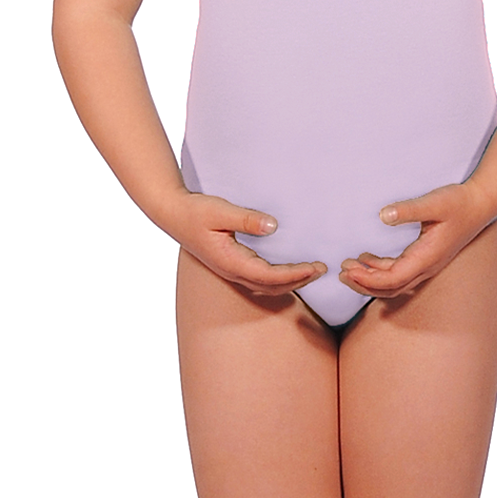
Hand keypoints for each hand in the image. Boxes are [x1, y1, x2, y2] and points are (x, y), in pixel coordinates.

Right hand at [167, 190, 327, 296]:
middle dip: (299, 280)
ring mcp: (231, 270)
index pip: (269, 275)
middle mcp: (232, 271)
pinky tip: (289, 269)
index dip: (294, 274)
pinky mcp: (232, 264)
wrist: (173, 214)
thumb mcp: (220, 211)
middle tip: (322, 269)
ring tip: (312, 271)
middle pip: (271, 286)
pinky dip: (279, 278)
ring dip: (290, 281)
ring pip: (266, 286)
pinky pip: (260, 278)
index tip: (315, 267)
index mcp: (230, 262)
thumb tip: (273, 226)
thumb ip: (246, 219)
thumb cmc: (196, 211)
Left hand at [338, 181, 496, 299]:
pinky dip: (381, 270)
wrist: (480, 203)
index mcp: (427, 257)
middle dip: (364, 284)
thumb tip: (382, 215)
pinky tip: (368, 258)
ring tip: (349, 267)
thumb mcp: (433, 202)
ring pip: (395, 282)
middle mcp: (427, 266)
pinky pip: (400, 273)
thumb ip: (408, 209)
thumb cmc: (458, 202)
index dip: (368, 279)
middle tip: (341, 273)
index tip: (348, 270)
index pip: (393, 278)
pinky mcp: (426, 258)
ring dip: (371, 278)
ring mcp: (427, 264)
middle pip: (391, 287)